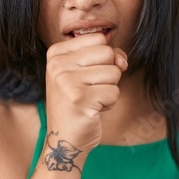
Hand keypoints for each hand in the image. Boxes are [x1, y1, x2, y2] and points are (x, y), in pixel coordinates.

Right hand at [44, 32, 127, 153]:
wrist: (65, 139)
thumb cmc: (78, 103)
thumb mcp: (86, 72)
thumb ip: (107, 57)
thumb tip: (122, 60)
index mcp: (56, 53)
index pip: (99, 39)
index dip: (103, 58)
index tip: (87, 75)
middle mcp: (58, 65)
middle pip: (108, 53)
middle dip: (108, 74)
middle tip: (90, 90)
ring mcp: (66, 81)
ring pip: (114, 72)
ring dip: (109, 90)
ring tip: (91, 100)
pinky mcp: (80, 99)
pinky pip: (114, 92)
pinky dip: (109, 103)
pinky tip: (92, 110)